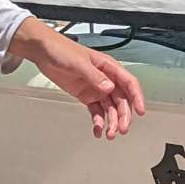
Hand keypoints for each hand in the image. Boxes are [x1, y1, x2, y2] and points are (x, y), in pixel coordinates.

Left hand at [10, 18, 146, 139]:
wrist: (44, 52)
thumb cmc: (62, 50)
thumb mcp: (79, 62)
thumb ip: (94, 76)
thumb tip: (109, 88)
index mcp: (109, 67)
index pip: (129, 84)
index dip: (137, 97)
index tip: (140, 111)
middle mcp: (106, 79)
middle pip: (121, 100)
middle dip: (123, 116)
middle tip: (122, 129)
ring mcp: (96, 88)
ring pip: (110, 108)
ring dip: (112, 121)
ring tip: (109, 133)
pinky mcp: (86, 96)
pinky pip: (96, 111)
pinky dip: (98, 121)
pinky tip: (98, 129)